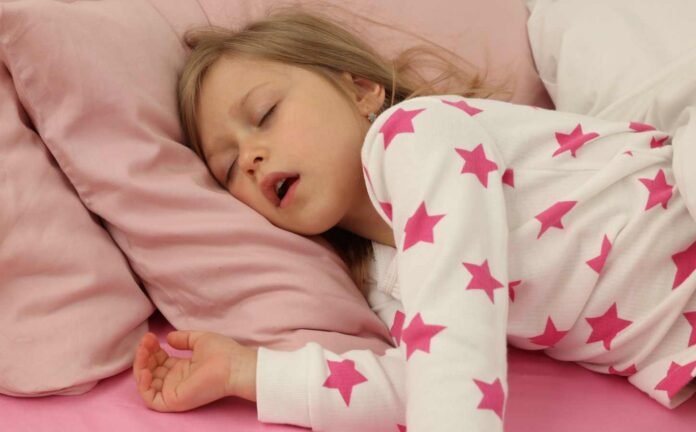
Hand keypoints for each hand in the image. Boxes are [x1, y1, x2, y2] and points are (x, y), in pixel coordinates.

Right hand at [132, 330, 257, 411]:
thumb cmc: (223, 352)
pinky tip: (146, 369)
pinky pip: (150, 399)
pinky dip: (143, 386)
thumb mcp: (199, 340)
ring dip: (140, 366)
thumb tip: (168, 338)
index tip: (150, 336)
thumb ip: (183, 339)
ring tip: (144, 351)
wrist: (234, 365)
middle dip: (144, 354)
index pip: (158, 361)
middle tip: (146, 341)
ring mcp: (173, 391)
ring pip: (146, 383)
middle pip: (150, 370)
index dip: (151, 349)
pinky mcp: (174, 400)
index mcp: (182, 368)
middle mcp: (175, 380)